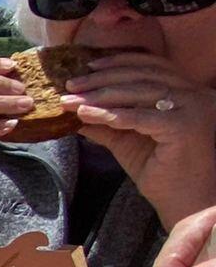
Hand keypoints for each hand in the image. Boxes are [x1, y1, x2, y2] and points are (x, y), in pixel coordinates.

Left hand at [67, 52, 215, 228]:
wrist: (185, 204)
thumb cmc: (162, 174)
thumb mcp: (128, 141)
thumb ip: (107, 123)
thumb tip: (76, 110)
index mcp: (188, 93)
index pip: (151, 67)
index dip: (119, 62)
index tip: (87, 67)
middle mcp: (196, 95)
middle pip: (142, 76)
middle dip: (102, 79)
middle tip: (70, 84)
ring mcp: (194, 109)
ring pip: (140, 93)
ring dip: (100, 95)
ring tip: (71, 101)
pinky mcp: (185, 127)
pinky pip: (141, 117)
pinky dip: (111, 115)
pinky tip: (86, 114)